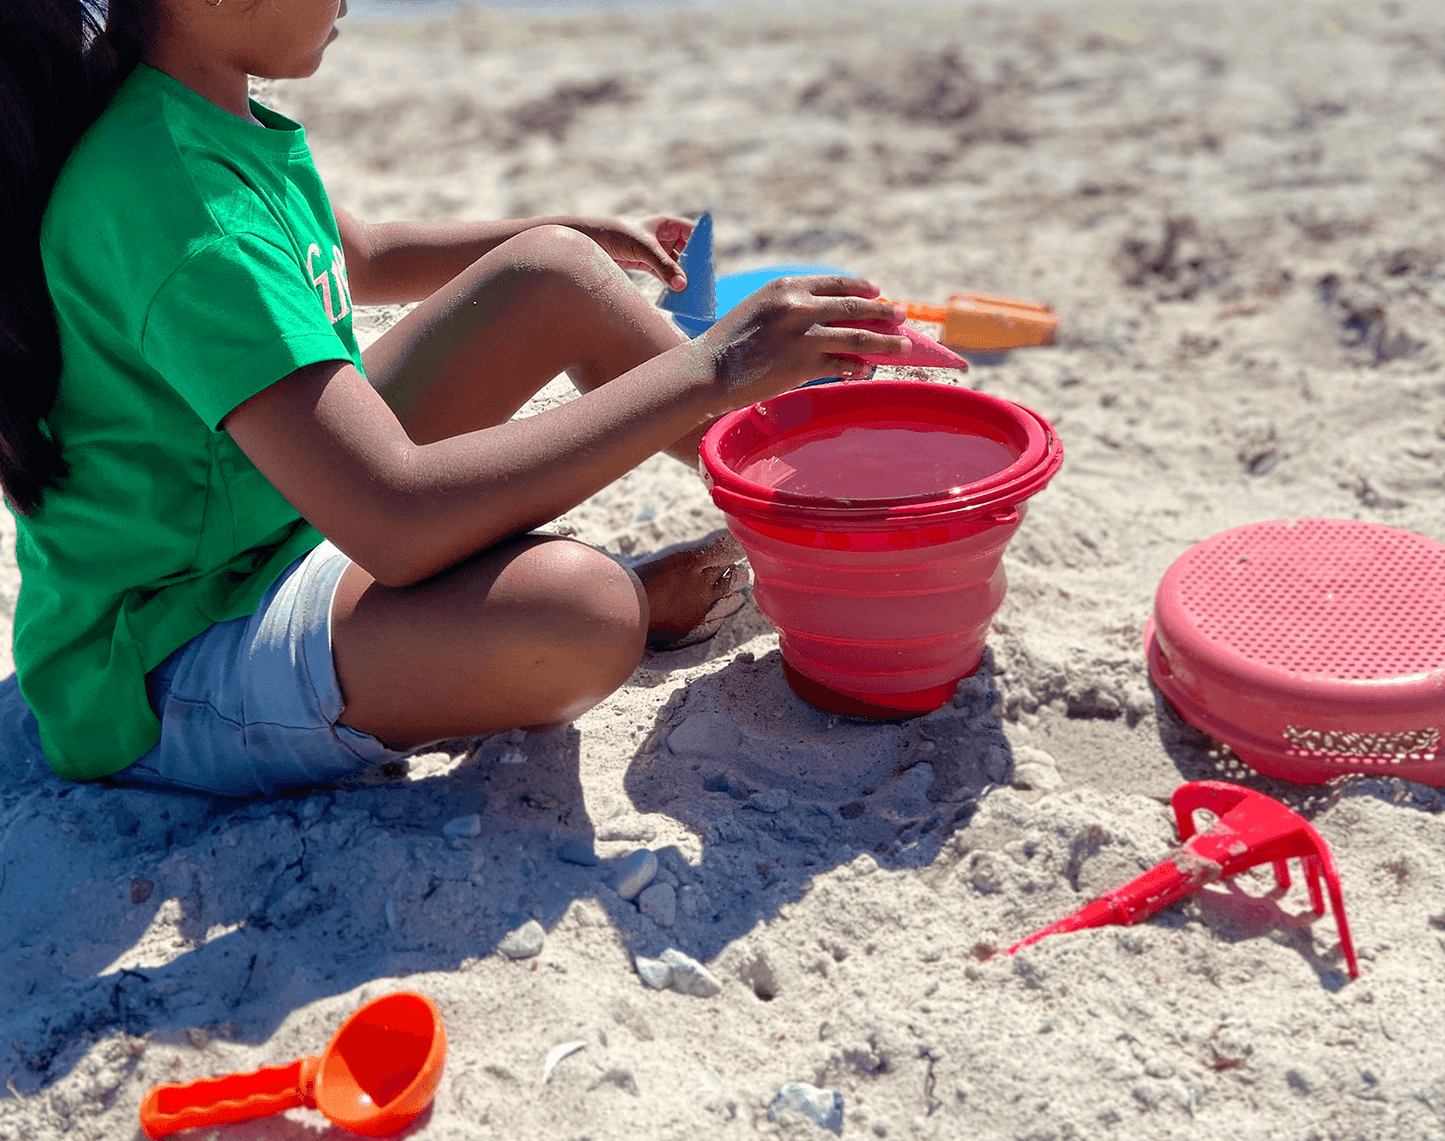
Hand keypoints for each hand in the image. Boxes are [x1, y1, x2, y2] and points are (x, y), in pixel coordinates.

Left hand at [565, 215, 693, 289]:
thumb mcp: (644, 248)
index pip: (692, 232)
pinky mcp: (645, 264)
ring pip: (675, 264)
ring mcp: (654, 251)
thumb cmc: (616, 234)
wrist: (588, 243)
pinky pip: (664, 274)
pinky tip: (678, 294)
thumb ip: (664, 267)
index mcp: (665, 223)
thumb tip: (683, 285)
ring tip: (695, 292)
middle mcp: (662, 236)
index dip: (702, 245)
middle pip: (686, 251)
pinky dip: (670, 283)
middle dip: (695, 265)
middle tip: (705, 282)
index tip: (709, 262)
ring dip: (683, 277)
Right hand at [699, 275, 911, 408]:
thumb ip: (793, 307)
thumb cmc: (731, 342)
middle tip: (902, 315)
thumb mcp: (761, 309)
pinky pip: (843, 364)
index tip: (877, 291)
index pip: (836, 283)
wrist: (709, 370)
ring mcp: (805, 335)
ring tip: (905, 346)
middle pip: (855, 306)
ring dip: (886, 342)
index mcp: (788, 287)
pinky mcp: (806, 364)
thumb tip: (830, 318)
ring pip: (859, 336)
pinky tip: (867, 370)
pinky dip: (858, 367)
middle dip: (883, 312)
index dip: (861, 287)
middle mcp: (800, 306)